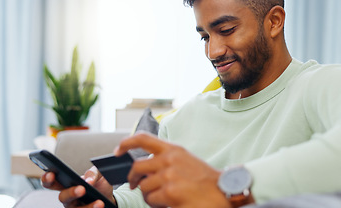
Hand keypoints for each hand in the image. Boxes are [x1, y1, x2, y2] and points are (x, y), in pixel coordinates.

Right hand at [41, 166, 114, 207]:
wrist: (108, 196)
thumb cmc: (99, 184)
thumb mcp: (98, 174)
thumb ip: (93, 173)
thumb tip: (88, 180)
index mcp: (67, 183)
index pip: (52, 182)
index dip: (47, 179)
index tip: (50, 174)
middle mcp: (67, 197)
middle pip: (62, 197)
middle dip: (71, 193)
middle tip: (82, 189)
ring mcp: (74, 207)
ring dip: (88, 206)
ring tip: (99, 202)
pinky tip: (100, 205)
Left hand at [114, 132, 230, 207]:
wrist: (222, 193)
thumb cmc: (205, 179)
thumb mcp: (186, 160)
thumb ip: (166, 159)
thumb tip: (146, 167)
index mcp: (174, 149)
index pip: (143, 139)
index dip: (126, 143)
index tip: (117, 150)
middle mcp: (169, 160)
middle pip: (137, 167)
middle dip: (132, 178)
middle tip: (134, 184)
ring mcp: (169, 176)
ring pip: (143, 187)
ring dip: (148, 195)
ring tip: (161, 197)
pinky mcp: (169, 193)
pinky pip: (151, 200)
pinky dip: (156, 204)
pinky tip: (168, 203)